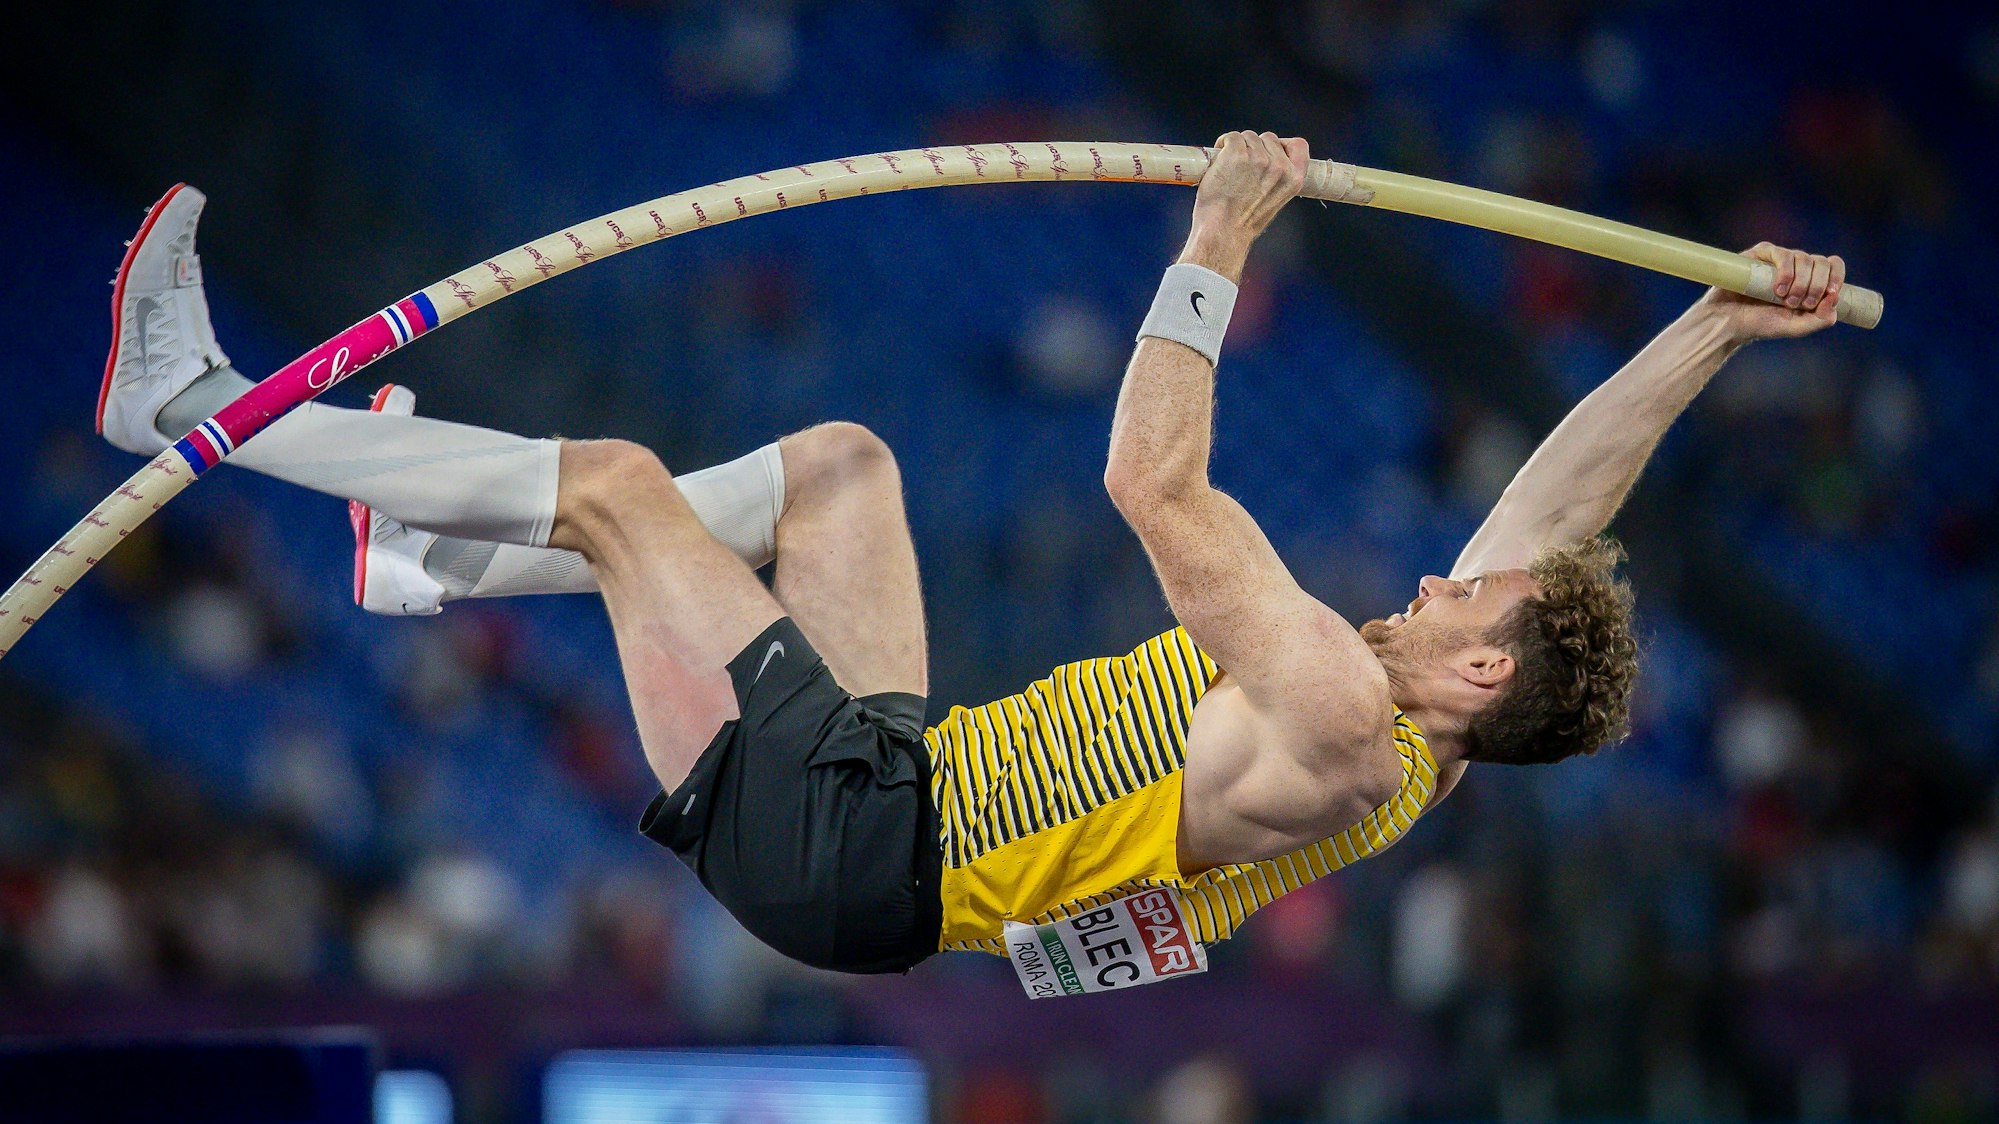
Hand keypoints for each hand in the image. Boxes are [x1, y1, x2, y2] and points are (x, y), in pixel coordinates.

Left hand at [1181, 131, 1310, 280]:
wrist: (1223, 232)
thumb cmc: (1243, 223)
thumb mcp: (1275, 201)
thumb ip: (1277, 179)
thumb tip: (1268, 160)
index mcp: (1294, 179)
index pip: (1298, 145)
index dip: (1282, 144)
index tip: (1270, 150)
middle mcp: (1280, 166)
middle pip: (1268, 138)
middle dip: (1255, 147)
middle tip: (1242, 167)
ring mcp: (1258, 158)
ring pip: (1248, 137)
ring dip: (1237, 147)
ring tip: (1229, 168)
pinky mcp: (1237, 153)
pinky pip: (1231, 137)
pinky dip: (1223, 144)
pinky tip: (1219, 159)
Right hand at [1698, 242, 1845, 340]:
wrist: (1728, 322)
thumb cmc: (1759, 324)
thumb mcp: (1795, 327)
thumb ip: (1821, 319)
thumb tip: (1834, 298)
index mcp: (1809, 280)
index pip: (1833, 265)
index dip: (1836, 276)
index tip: (1829, 294)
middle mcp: (1796, 267)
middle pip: (1821, 262)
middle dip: (1816, 286)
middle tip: (1798, 304)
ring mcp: (1779, 259)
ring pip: (1804, 258)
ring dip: (1800, 283)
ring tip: (1783, 300)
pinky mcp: (1761, 254)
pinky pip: (1783, 254)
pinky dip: (1785, 272)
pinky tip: (1776, 289)